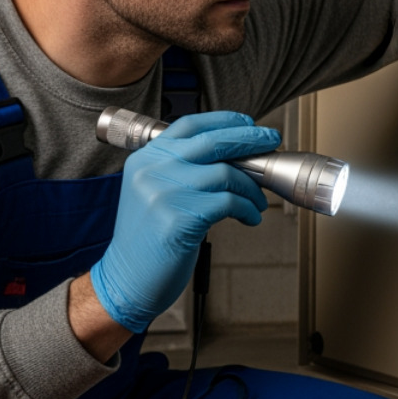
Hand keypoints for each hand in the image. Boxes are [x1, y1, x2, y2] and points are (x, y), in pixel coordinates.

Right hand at [90, 111, 280, 332]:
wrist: (127, 278)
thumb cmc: (148, 239)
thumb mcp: (155, 192)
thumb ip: (183, 169)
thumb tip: (234, 155)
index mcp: (146, 159)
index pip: (190, 125)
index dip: (224, 120)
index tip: (248, 124)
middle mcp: (152, 169)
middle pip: (213, 142)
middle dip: (250, 140)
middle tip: (271, 142)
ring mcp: (164, 192)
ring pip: (226, 174)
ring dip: (251, 189)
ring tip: (257, 202)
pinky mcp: (179, 218)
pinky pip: (229, 203)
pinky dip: (247, 209)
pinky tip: (250, 217)